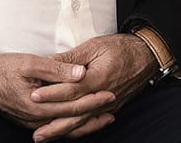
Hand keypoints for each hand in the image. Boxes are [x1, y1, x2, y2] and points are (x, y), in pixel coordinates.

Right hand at [0, 49, 115, 130]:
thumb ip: (57, 69)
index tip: (110, 92)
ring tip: (104, 116)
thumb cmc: (3, 68)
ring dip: (86, 123)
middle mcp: (36, 121)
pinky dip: (71, 124)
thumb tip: (81, 73)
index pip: (73, 106)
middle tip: (113, 104)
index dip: (93, 99)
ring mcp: (32, 124)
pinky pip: (55, 127)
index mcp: (38, 107)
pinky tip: (80, 119)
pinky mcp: (29, 122)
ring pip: (65, 128)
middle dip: (95, 113)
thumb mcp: (29, 63)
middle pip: (72, 120)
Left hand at [30, 34, 157, 140]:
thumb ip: (72, 57)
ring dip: (62, 130)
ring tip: (44, 136)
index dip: (51, 93)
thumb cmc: (120, 48)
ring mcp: (108, 106)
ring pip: (82, 122)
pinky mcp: (111, 108)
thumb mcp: (95, 46)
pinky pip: (91, 123)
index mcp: (97, 79)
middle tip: (34, 130)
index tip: (34, 96)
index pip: (70, 89)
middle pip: (74, 113)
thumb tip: (50, 60)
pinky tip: (66, 133)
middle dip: (53, 123)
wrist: (146, 56)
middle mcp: (102, 96)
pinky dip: (78, 130)